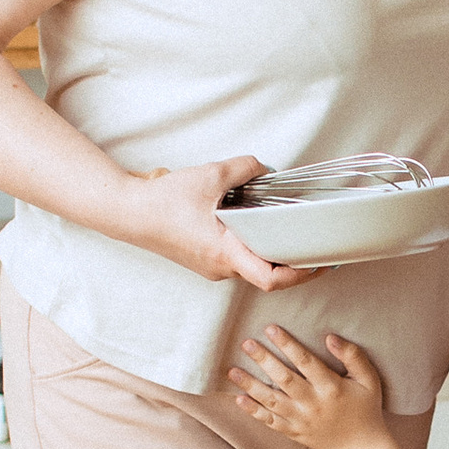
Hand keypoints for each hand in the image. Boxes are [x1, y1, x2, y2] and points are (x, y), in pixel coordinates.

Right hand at [126, 156, 307, 292]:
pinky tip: (256, 228)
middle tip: (313, 245)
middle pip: (267, 275)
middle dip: (292, 263)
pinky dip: (252, 249)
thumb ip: (245, 168)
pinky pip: (236, 260)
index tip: (320, 262)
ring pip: (251, 267)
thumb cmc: (164, 201)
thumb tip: (265, 169)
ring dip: (270, 254)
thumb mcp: (211, 175)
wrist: (128, 213)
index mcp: (225, 253)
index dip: (301, 275)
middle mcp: (221, 268)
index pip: (272, 279)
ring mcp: (211, 268)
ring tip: (288, 232)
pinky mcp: (204, 261)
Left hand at [231, 324, 391, 448]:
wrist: (359, 447)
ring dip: (251, 385)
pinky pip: (270, 422)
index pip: (306, 362)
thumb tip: (330, 337)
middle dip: (263, 360)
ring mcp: (301, 420)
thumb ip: (354, 357)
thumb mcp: (369, 380)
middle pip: (284, 379)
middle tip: (246, 343)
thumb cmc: (365, 408)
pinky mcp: (293, 432)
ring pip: (271, 401)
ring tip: (233, 371)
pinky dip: (253, 412)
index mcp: (332, 388)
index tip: (270, 329)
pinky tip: (238, 399)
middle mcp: (313, 404)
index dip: (287, 344)